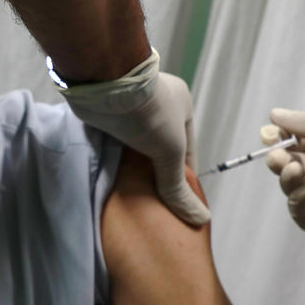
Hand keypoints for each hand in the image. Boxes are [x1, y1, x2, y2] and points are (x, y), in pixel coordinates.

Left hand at [63, 51, 208, 225]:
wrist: (105, 85)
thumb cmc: (149, 113)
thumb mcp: (170, 152)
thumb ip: (178, 185)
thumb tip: (200, 219)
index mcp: (181, 104)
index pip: (187, 148)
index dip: (183, 176)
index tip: (178, 201)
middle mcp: (156, 102)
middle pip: (158, 146)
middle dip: (155, 171)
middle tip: (152, 202)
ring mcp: (129, 106)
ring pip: (134, 143)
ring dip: (132, 165)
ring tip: (131, 193)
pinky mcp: (106, 110)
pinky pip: (113, 138)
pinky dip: (113, 155)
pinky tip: (111, 175)